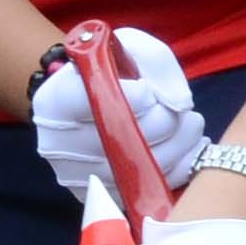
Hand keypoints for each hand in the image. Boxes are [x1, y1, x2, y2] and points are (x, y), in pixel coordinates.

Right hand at [28, 29, 200, 201]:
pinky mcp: (96, 196)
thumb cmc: (109, 71)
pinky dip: (175, 172)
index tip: (151, 91)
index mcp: (55, 100)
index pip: (100, 102)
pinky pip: (145, 190)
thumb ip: (157, 65)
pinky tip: (186, 152)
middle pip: (124, 140)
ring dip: (179, 148)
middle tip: (185, 113)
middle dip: (167, 124)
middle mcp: (56, 142)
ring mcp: (74, 175)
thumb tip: (180, 104)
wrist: (86, 102)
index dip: (139, 99)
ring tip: (190, 128)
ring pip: (139, 169)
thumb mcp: (128, 48)